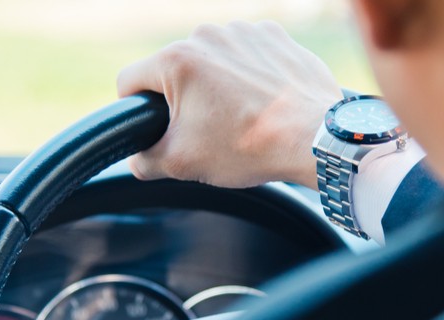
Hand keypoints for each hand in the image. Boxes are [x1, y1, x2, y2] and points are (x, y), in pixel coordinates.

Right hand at [117, 21, 340, 187]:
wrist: (314, 138)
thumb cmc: (249, 146)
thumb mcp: (182, 162)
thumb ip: (145, 159)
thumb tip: (138, 159)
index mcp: (177, 59)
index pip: (129, 80)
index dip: (133, 109)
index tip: (151, 127)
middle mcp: (208, 35)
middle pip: (175, 69)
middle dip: (182, 98)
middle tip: (205, 130)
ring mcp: (245, 32)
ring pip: (213, 60)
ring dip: (217, 84)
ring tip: (239, 116)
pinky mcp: (275, 37)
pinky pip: (248, 54)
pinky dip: (250, 75)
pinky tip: (262, 101)